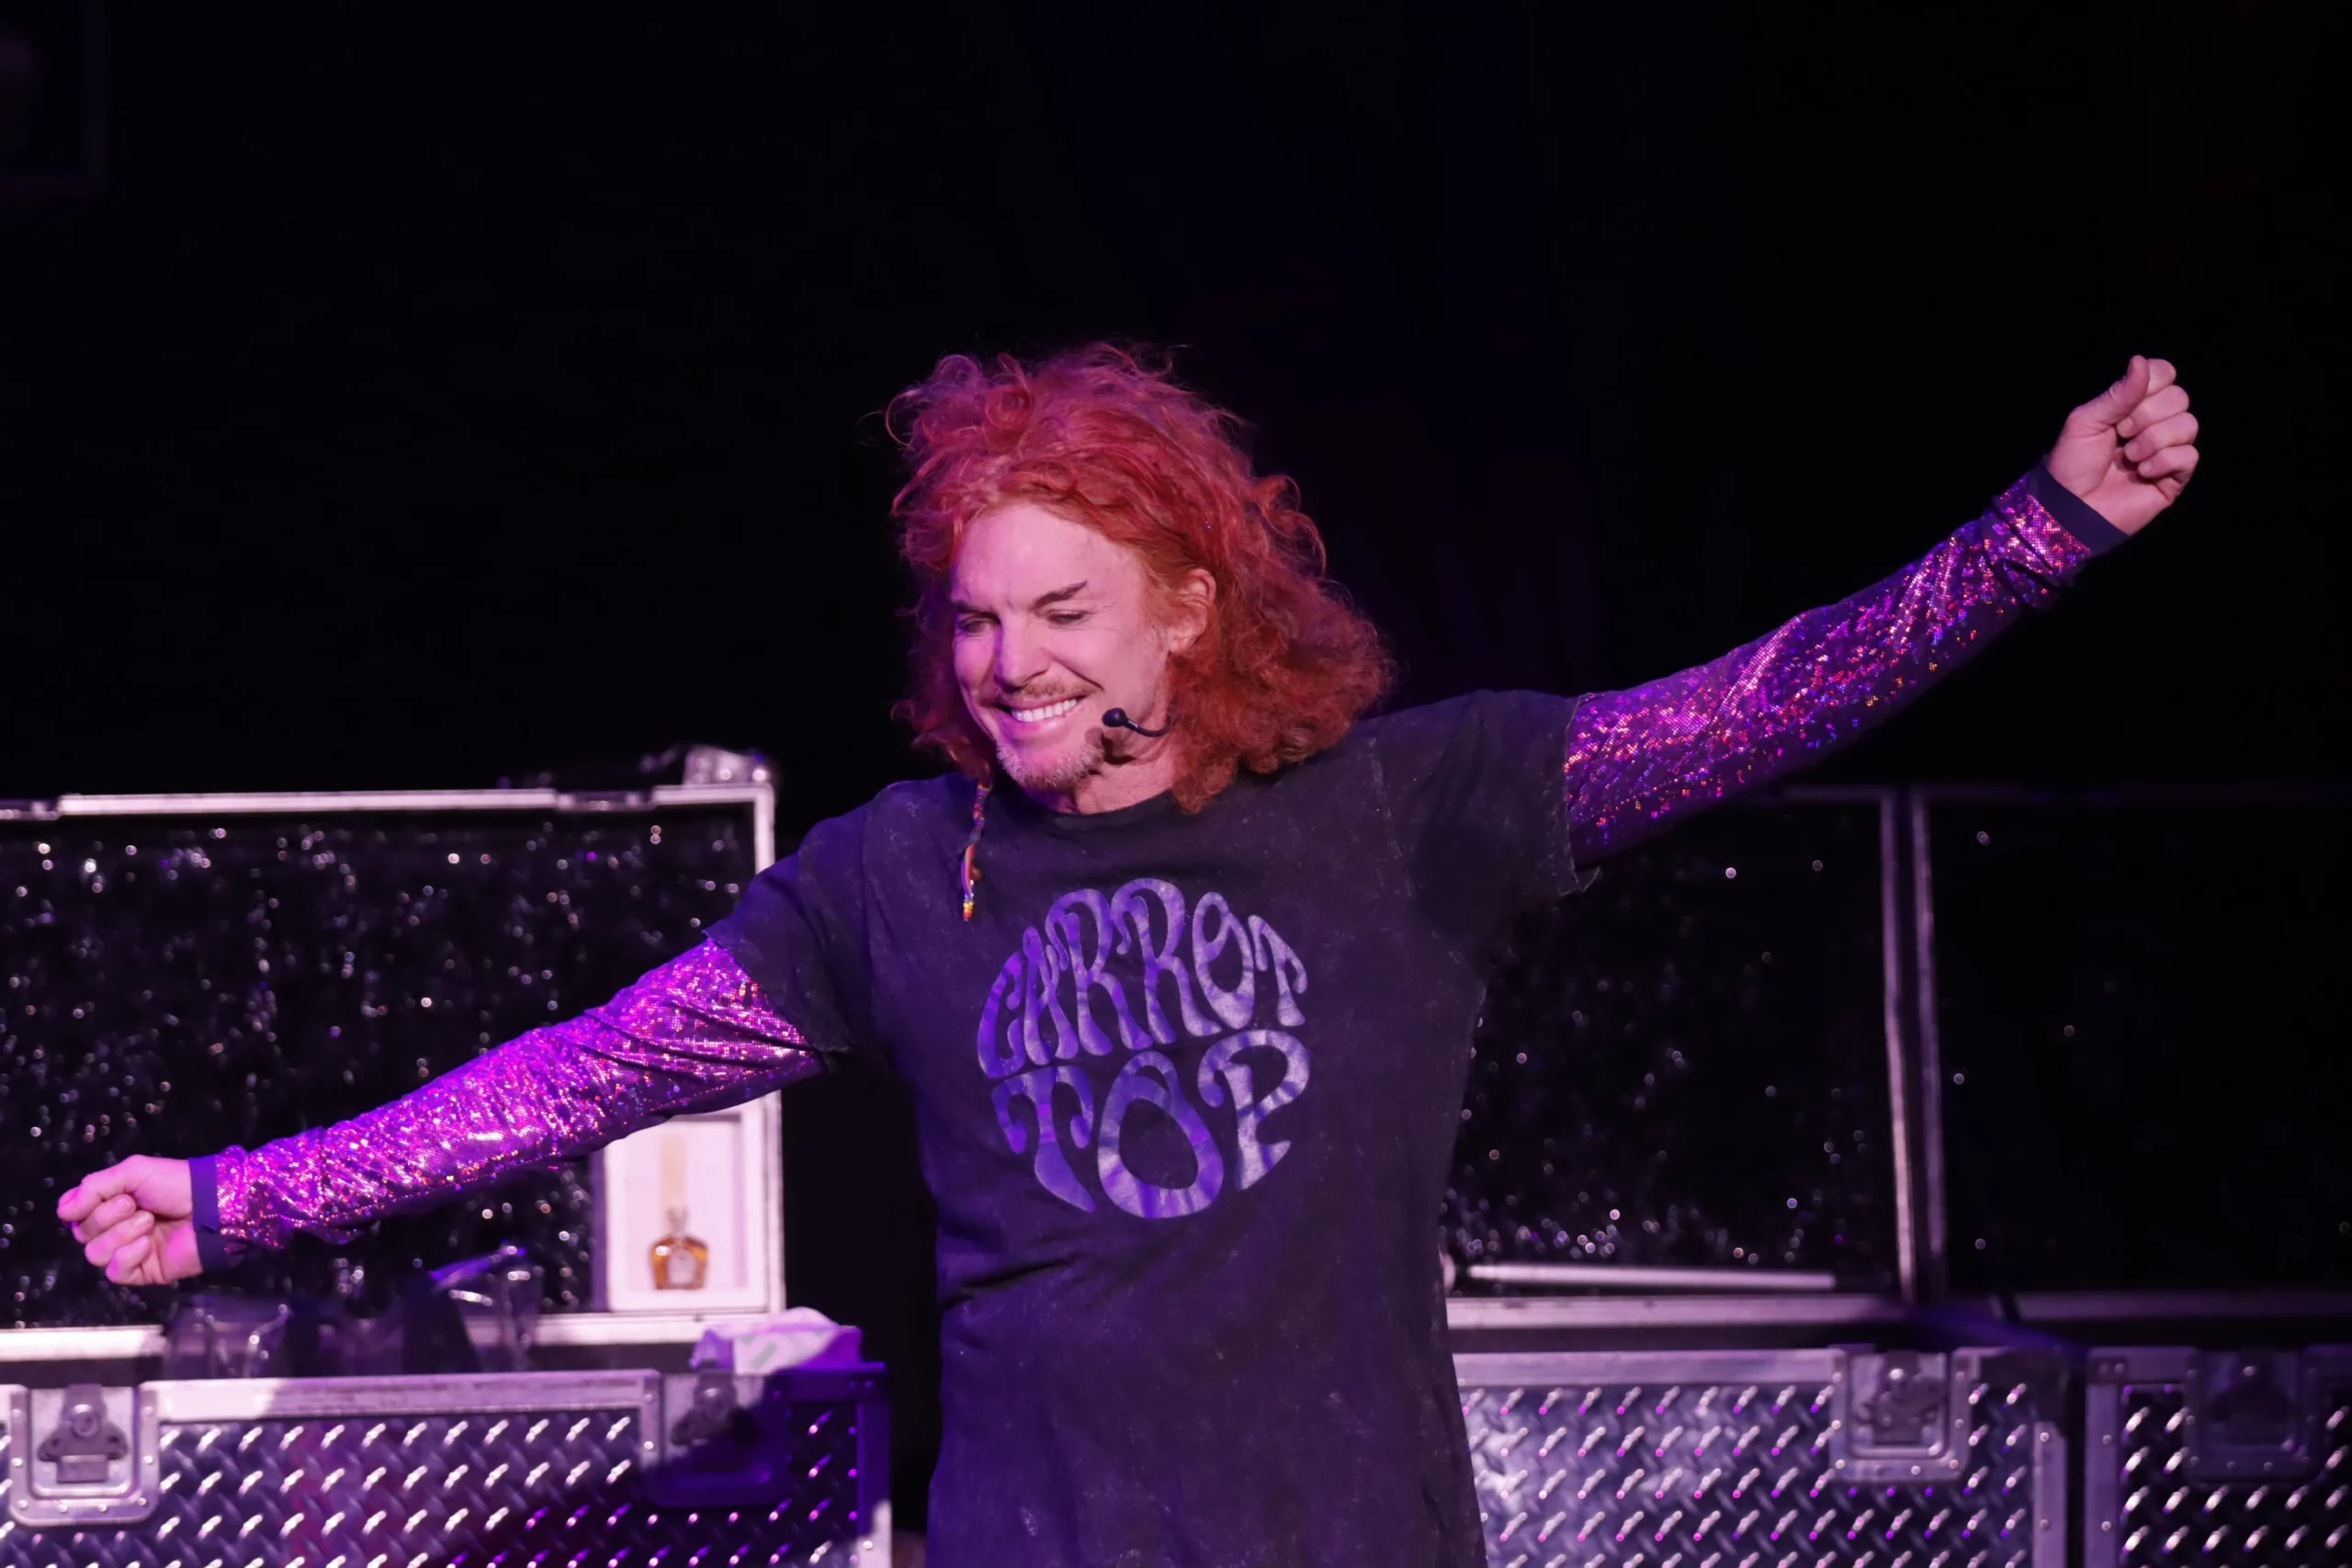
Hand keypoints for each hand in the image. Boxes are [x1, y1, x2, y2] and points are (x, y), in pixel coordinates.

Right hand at [58, 1156, 204, 1285]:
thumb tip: (63, 1210)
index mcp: (111, 1204)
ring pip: (94, 1253)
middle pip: (82, 1233)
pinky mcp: (143, 1271)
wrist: (213, 1206)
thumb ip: (95, 1187)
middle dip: (106, 1217)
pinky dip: (127, 1256)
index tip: (96, 1197)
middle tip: (135, 1205)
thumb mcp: (134, 1172)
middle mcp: (115, 1228)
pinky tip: (147, 1244)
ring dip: (120, 1234)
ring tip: (149, 1221)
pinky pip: (115, 1272)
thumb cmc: (177, 1184)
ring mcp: (128, 1251)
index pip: (73, 1213)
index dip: (79, 1208)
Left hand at [2046, 354, 2200, 536]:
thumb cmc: (2072, 463)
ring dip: (2154, 440)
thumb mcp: (2086, 421)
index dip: (2153, 383)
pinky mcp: (2176, 476)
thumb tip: (2140, 361)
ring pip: (2189, 424)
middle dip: (2147, 415)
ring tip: (2129, 458)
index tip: (2125, 405)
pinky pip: (2190, 455)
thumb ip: (2117, 393)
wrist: (2071, 507)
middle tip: (2121, 435)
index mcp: (2133, 404)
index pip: (2165, 373)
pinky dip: (2164, 461)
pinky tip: (2143, 473)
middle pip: (2179, 397)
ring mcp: (2167, 449)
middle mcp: (2155, 423)